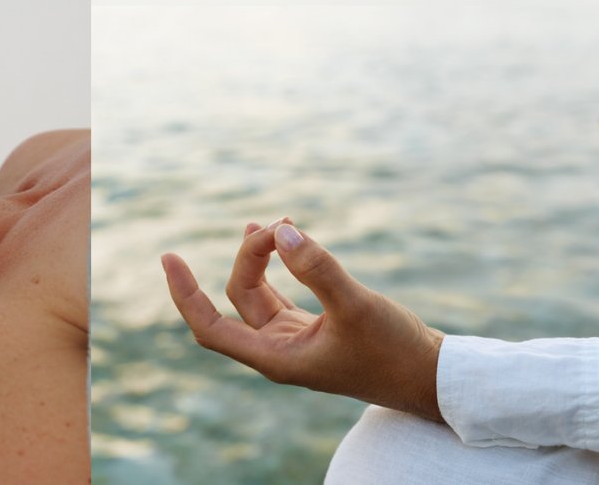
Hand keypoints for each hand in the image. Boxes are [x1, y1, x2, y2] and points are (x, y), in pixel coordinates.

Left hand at [161, 219, 447, 421]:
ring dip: (260, 259)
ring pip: (259, 295)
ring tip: (276, 223)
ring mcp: (296, 341)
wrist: (429, 376)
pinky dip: (278, 267)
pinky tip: (282, 240)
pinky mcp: (316, 329)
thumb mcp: (356, 305)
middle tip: (281, 223)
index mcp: (277, 358)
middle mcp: (279, 352)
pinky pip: (280, 294)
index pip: (210, 328)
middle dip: (250, 257)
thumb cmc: (394, 350)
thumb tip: (280, 234)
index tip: (169, 258)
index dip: (184, 294)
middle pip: (239, 299)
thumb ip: (318, 268)